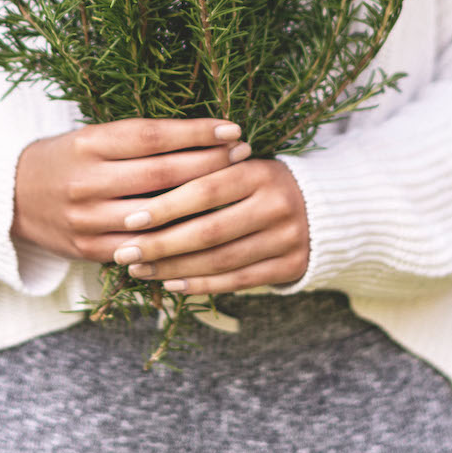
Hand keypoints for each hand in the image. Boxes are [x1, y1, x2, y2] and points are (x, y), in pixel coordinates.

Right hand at [12, 117, 250, 263]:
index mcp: (88, 144)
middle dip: (209, 164)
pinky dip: (174, 239)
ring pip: (156, 214)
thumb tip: (200, 135)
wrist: (9, 197)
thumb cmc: (64, 158)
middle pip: (161, 174)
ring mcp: (88, 218)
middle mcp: (87, 180)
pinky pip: (141, 247)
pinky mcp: (88, 249)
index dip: (196, 133)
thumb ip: (136, 139)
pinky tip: (204, 229)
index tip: (232, 129)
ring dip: (200, 203)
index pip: (153, 136)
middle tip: (243, 154)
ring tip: (233, 190)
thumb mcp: (91, 137)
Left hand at [110, 159, 308, 294]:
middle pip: (210, 231)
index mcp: (260, 172)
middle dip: (162, 244)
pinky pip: (239, 280)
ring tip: (141, 269)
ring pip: (221, 260)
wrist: (326, 206)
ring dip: (175, 269)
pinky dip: (202, 285)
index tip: (130, 218)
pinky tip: (173, 284)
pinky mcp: (291, 265)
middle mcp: (277, 204)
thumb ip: (203, 175)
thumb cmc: (260, 183)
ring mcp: (287, 237)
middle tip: (125, 251)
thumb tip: (140, 197)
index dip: (166, 206)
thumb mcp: (240, 167)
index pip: (206, 190)